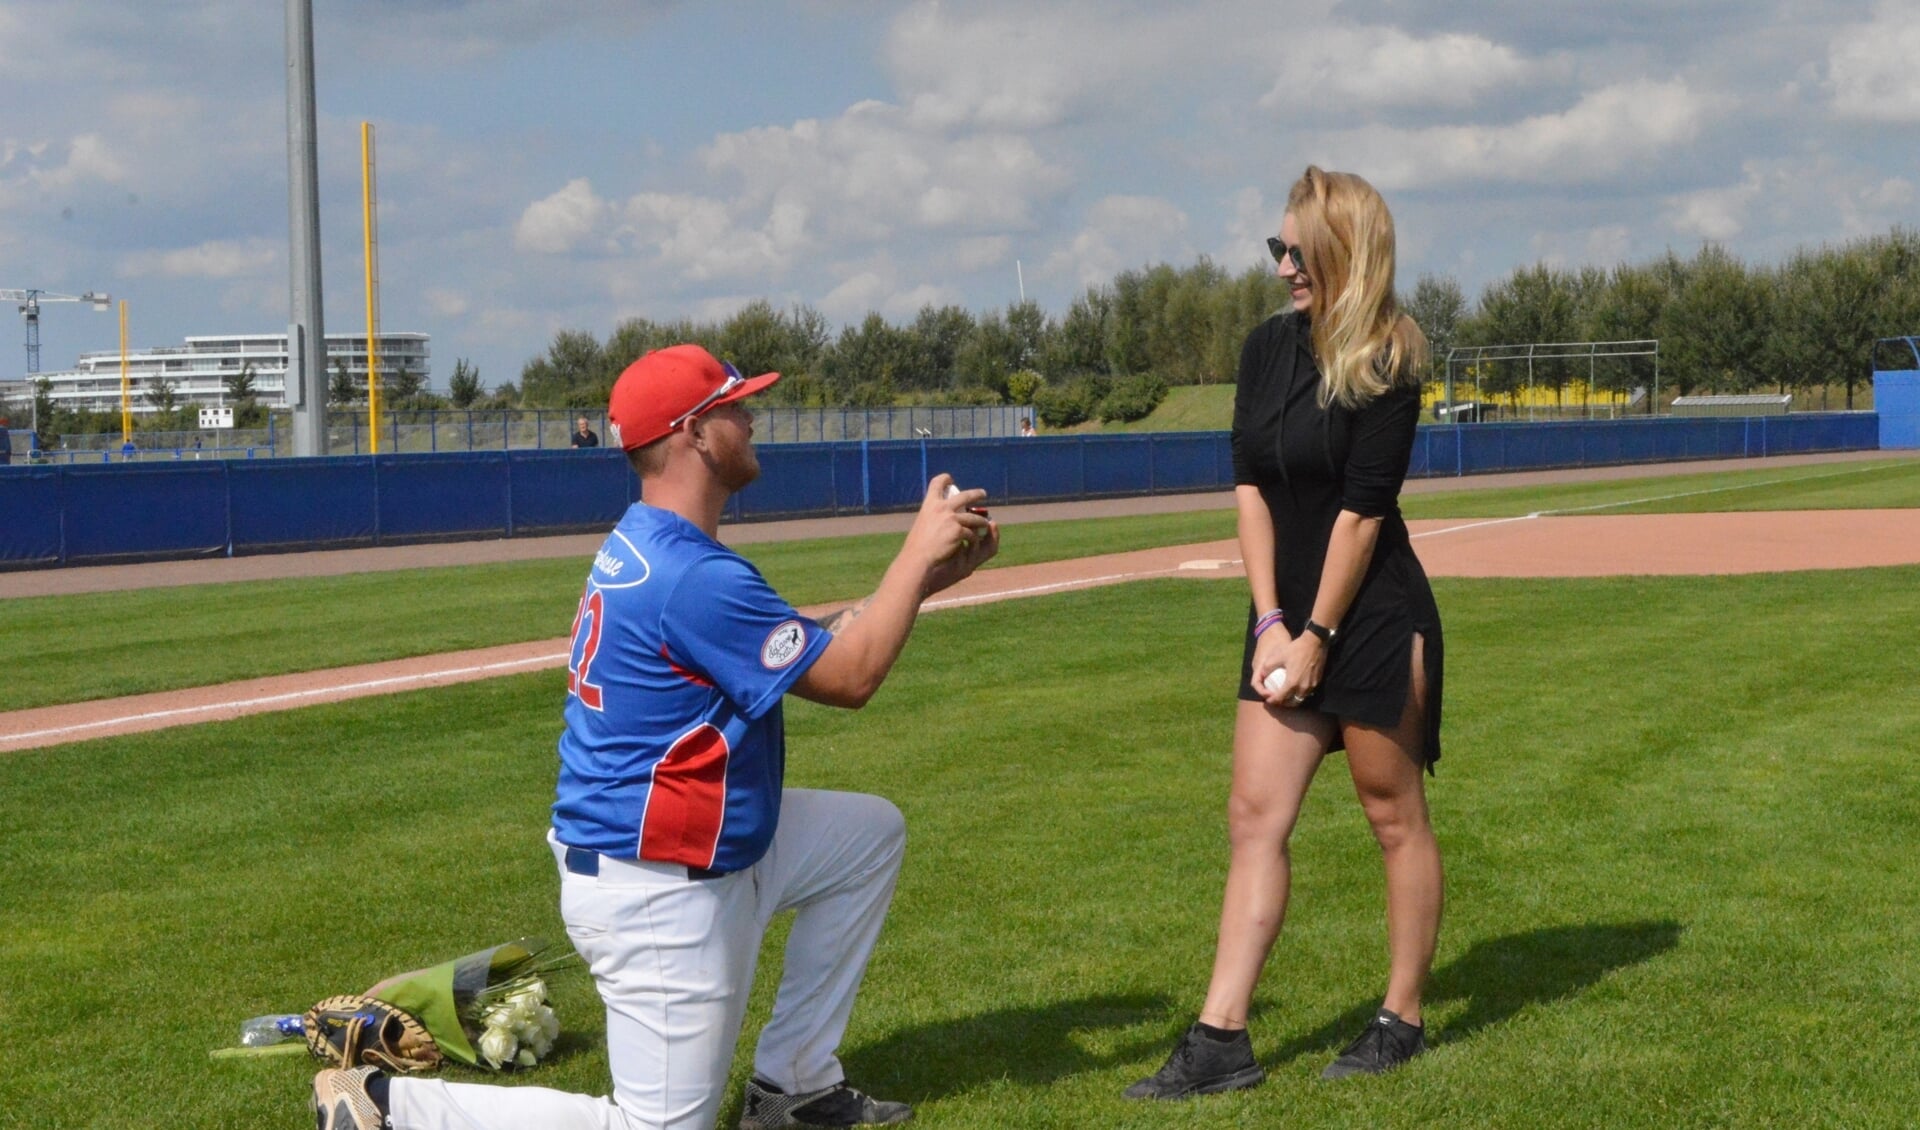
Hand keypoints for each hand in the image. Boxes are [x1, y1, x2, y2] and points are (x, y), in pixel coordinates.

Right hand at [906, 474, 995, 593]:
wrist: (918, 559)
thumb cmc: (917, 547)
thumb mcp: (922, 524)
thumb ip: (932, 517)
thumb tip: (943, 516)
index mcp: (930, 504)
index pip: (937, 483)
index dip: (944, 479)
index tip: (949, 478)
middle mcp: (941, 507)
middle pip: (964, 496)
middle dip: (976, 494)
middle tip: (983, 494)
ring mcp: (951, 518)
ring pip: (974, 517)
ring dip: (981, 521)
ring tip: (985, 524)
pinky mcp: (959, 530)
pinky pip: (972, 534)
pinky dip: (973, 540)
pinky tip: (973, 544)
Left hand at [1254, 628, 1324, 707]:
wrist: (1315, 643)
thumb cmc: (1295, 649)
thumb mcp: (1278, 656)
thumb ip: (1268, 667)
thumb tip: (1261, 674)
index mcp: (1292, 682)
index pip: (1280, 698)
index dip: (1273, 701)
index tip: (1268, 700)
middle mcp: (1302, 687)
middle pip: (1292, 702)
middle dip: (1283, 703)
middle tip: (1277, 700)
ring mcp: (1311, 685)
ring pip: (1300, 699)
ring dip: (1293, 700)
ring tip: (1286, 696)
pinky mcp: (1317, 682)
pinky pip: (1307, 693)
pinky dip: (1300, 694)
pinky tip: (1296, 689)